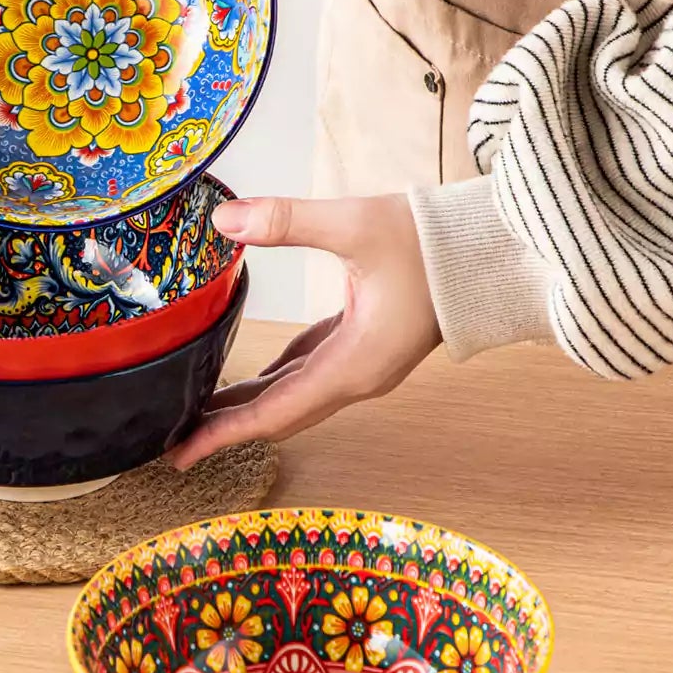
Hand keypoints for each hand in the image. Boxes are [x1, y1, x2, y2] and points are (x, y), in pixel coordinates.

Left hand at [169, 195, 441, 468]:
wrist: (499, 249)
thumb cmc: (438, 242)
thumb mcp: (357, 224)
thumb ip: (287, 222)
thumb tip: (225, 219)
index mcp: (355, 365)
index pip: (275, 412)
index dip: (224, 432)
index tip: (182, 453)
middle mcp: (358, 377)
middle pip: (279, 415)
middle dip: (226, 428)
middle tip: (173, 442)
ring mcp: (364, 364)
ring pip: (292, 396)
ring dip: (247, 405)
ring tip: (196, 414)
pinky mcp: (366, 345)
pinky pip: (309, 373)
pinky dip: (273, 381)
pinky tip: (246, 379)